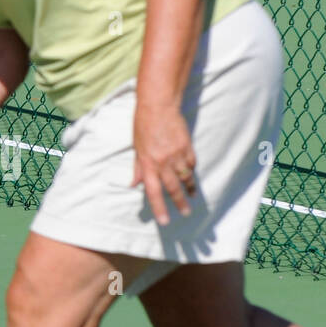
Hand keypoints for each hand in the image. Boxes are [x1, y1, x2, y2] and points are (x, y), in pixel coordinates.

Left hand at [131, 102, 196, 225]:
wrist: (159, 106)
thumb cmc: (143, 126)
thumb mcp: (136, 148)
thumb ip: (137, 168)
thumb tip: (134, 185)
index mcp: (147, 164)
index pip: (153, 192)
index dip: (159, 208)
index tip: (165, 221)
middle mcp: (163, 162)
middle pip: (173, 188)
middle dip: (180, 203)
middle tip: (186, 213)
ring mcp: (177, 155)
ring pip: (185, 177)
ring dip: (189, 189)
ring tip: (192, 197)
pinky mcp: (187, 147)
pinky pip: (191, 163)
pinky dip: (191, 170)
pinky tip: (191, 174)